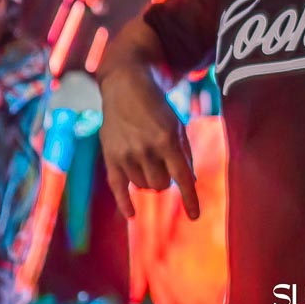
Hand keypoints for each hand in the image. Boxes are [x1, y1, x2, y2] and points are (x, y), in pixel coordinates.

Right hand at [99, 68, 199, 220]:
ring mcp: (125, 154)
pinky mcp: (110, 156)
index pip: (182, 177)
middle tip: (164, 164)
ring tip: (149, 162)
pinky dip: (124, 203)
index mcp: (166, 139)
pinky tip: (131, 215)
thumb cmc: (157, 107)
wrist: (125, 86)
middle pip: (161, 185)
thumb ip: (184, 153)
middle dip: (167, 180)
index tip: (195, 216)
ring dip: (150, 181)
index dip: (190, 199)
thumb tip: (190, 182)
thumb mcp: (177, 124)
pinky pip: (117, 188)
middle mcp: (145, 149)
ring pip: (143, 187)